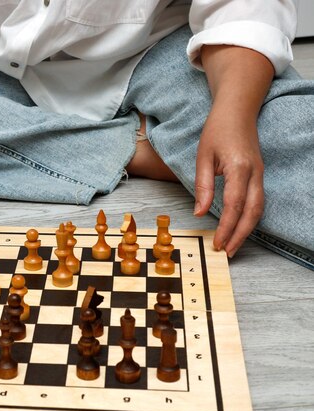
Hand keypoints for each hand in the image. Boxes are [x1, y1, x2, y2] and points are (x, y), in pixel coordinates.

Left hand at [194, 111, 264, 256]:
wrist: (237, 111)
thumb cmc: (217, 130)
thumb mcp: (203, 156)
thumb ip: (202, 186)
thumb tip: (199, 212)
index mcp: (238, 168)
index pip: (234, 205)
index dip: (226, 227)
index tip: (216, 242)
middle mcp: (254, 174)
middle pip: (252, 212)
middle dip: (240, 235)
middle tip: (226, 251)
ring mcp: (260, 175)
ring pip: (258, 209)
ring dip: (247, 229)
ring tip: (232, 245)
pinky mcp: (259, 175)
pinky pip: (258, 201)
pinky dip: (250, 218)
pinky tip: (239, 227)